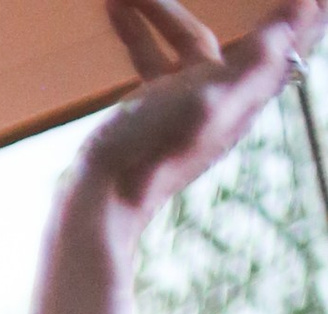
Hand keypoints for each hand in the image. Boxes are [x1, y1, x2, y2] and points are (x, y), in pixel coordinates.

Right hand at [89, 2, 322, 224]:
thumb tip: (305, 6)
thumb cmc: (156, 149)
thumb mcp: (211, 98)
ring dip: (160, 12)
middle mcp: (221, 98)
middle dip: (213, 8)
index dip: (303, 16)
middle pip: (230, 38)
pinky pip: (152, 58)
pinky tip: (114, 13)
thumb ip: (259, 56)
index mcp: (244, 92)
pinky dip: (138, 32)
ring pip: (184, 43)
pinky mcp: (153, 113)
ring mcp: (186, 105)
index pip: (284, 42)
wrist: (103, 200)